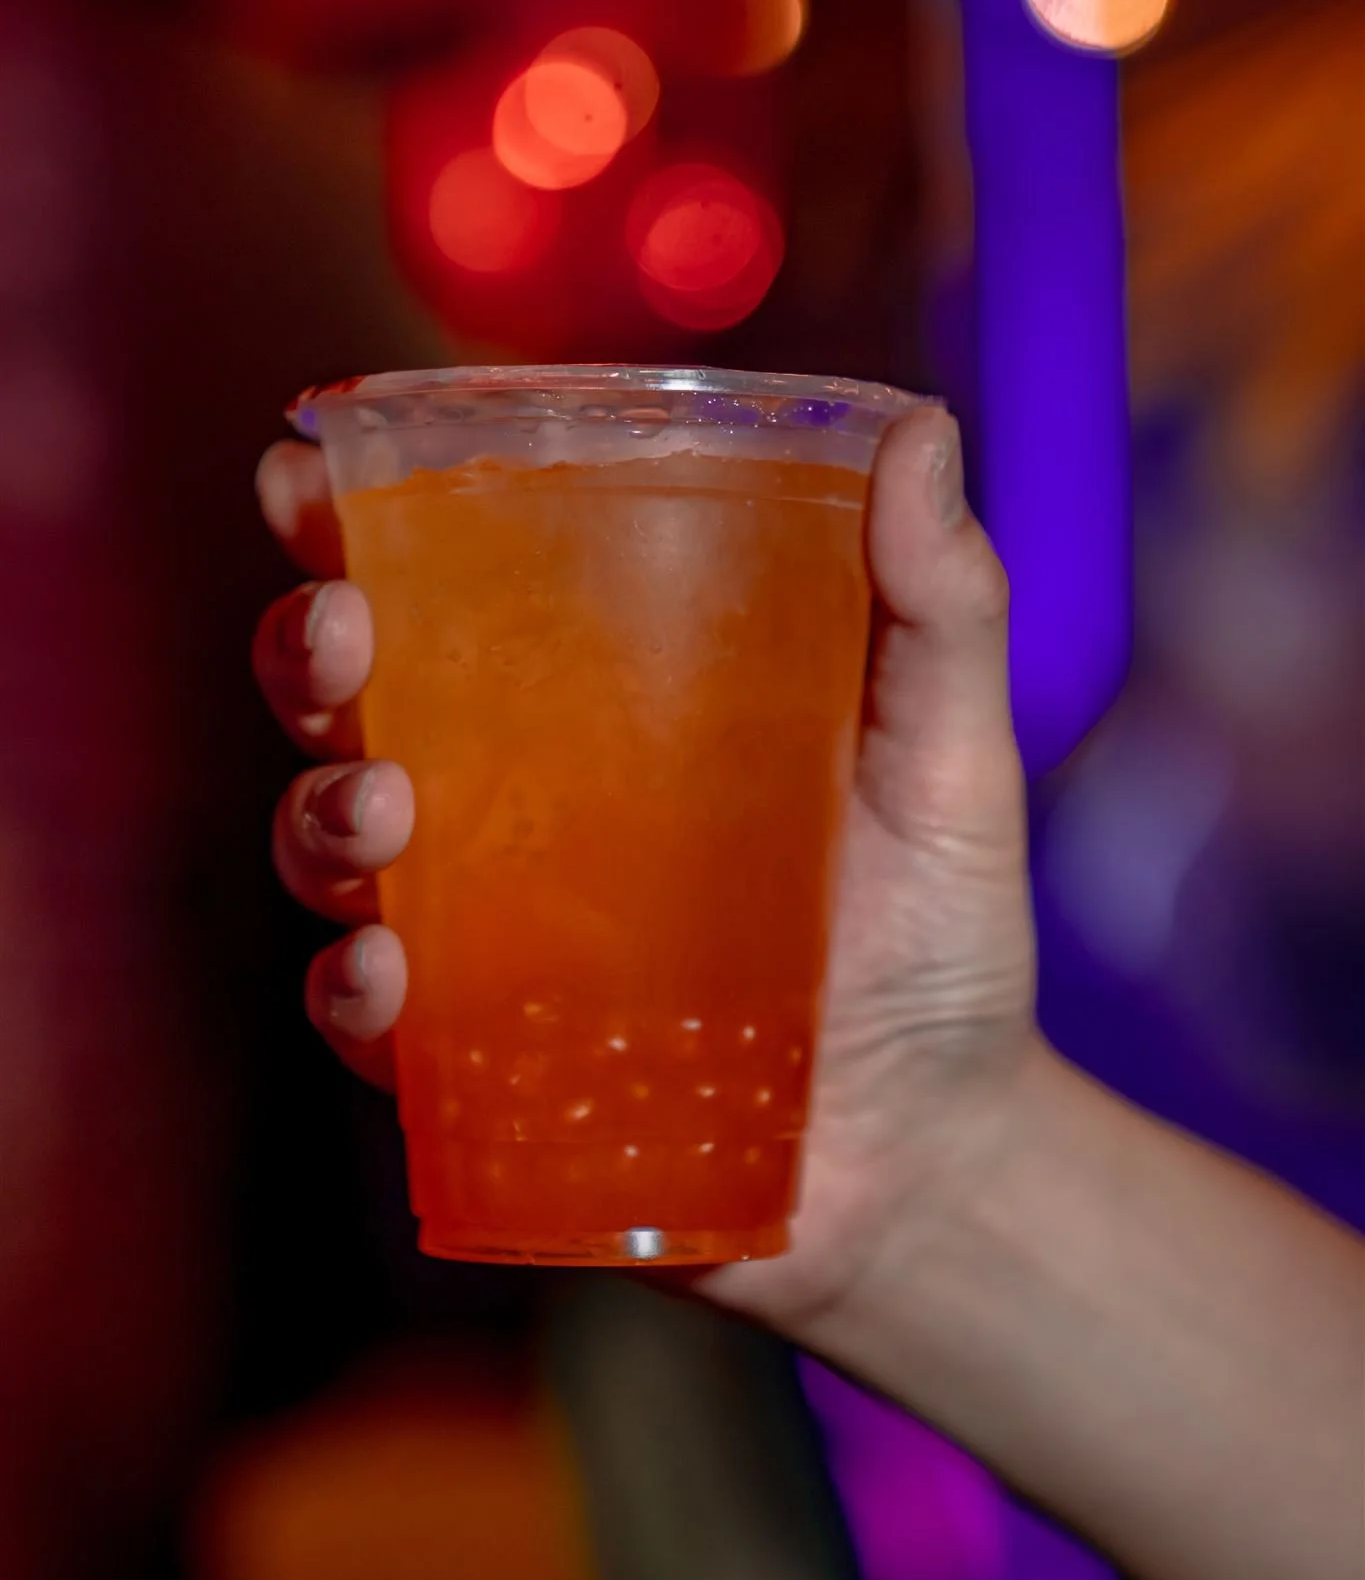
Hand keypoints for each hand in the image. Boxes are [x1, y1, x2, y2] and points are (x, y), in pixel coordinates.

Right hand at [254, 408, 1035, 1330]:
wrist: (939, 1151)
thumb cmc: (939, 935)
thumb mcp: (949, 757)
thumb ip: (937, 605)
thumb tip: (920, 428)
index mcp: (605, 695)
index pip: (454, 584)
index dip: (354, 523)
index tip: (307, 476)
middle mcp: (521, 801)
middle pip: (356, 700)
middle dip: (310, 650)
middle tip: (343, 631)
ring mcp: (494, 933)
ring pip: (335, 846)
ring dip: (319, 812)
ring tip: (379, 809)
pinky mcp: (489, 1060)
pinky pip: (373, 1021)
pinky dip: (351, 991)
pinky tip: (386, 973)